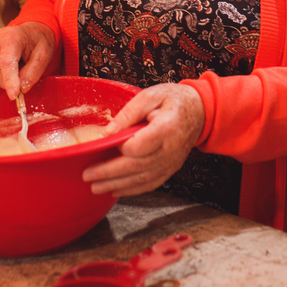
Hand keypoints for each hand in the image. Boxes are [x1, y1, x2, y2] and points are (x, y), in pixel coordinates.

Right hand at [0, 22, 55, 99]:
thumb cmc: (37, 42)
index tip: (13, 95)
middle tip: (21, 82)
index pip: (6, 62)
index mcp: (12, 37)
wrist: (29, 32)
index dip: (9, 80)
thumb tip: (22, 88)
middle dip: (7, 83)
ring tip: (16, 70)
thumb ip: (33, 72)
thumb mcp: (43, 55)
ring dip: (2, 80)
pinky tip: (7, 69)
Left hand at [82, 83, 204, 196]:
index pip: (139, 146)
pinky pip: (150, 183)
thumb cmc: (173, 100)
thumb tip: (108, 132)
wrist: (199, 111)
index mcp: (167, 128)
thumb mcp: (151, 95)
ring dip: (117, 185)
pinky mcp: (170, 169)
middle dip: (109, 173)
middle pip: (136, 167)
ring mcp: (171, 162)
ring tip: (96, 187)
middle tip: (87, 175)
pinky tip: (116, 190)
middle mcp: (171, 150)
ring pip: (142, 179)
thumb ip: (129, 112)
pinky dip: (132, 190)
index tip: (105, 144)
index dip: (120, 148)